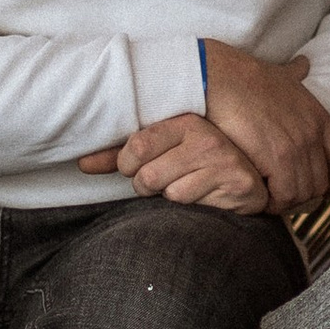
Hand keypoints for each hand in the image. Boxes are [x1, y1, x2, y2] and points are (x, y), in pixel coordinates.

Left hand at [77, 113, 268, 212]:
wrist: (247, 187)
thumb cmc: (194, 169)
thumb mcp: (160, 154)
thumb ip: (122, 156)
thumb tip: (82, 164)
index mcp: (185, 120)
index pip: (136, 145)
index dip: (128, 165)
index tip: (136, 168)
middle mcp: (205, 136)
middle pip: (147, 174)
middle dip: (148, 186)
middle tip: (164, 181)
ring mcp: (223, 159)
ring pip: (167, 192)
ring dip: (170, 198)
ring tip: (187, 188)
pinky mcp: (237, 184)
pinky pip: (190, 204)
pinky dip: (191, 208)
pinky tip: (205, 197)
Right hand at [199, 42, 329, 213]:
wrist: (218, 78)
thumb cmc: (242, 76)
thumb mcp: (280, 72)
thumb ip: (295, 73)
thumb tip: (304, 64)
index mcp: (319, 116)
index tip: (319, 186)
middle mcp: (313, 133)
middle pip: (322, 183)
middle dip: (304, 195)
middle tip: (283, 195)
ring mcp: (298, 146)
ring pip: (302, 193)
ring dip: (285, 201)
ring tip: (267, 197)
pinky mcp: (277, 158)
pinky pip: (283, 195)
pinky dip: (272, 202)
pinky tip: (258, 197)